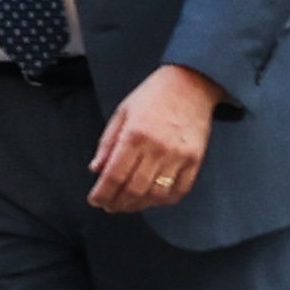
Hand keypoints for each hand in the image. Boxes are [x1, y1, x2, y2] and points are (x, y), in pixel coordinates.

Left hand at [87, 64, 220, 215]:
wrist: (190, 83)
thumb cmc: (153, 96)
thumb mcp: (122, 113)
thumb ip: (107, 143)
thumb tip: (96, 169)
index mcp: (134, 134)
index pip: (114, 175)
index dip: (102, 193)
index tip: (95, 200)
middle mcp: (156, 148)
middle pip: (134, 189)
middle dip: (118, 203)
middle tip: (110, 206)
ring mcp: (178, 156)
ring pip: (156, 195)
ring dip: (139, 205)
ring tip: (128, 204)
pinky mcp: (195, 160)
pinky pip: (179, 190)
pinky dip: (164, 200)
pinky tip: (152, 198)